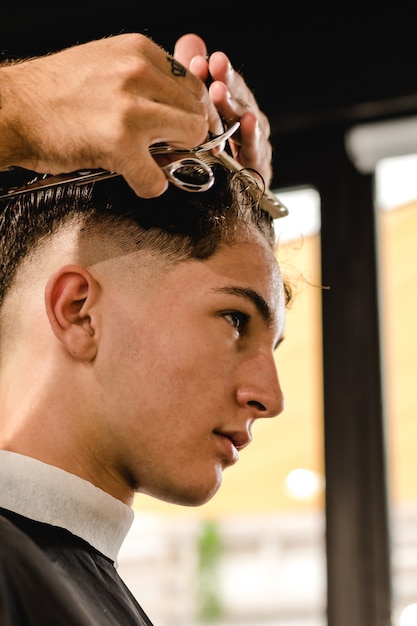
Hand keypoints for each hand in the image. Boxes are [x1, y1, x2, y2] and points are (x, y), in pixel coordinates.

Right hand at [0, 33, 223, 197]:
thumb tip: (178, 107)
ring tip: (145, 159)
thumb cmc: (53, 94)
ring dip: (172, 157)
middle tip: (164, 148)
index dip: (192, 113)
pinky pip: (157, 179)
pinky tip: (131, 176)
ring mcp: (131, 107)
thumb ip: (145, 80)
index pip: (194, 86)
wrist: (12, 109)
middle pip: (197, 112)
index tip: (184, 130)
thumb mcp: (105, 66)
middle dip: (185, 137)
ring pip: (191, 138)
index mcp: (138, 51)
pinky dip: (149, 185)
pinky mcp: (119, 143)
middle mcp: (139, 72)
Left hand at [174, 34, 272, 188]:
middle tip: (213, 65)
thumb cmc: (206, 161)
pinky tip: (247, 121)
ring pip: (248, 120)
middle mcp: (245, 125)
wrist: (219, 208)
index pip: (224, 85)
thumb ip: (192, 81)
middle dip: (226, 81)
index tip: (200, 60)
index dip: (214, 72)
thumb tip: (191, 42)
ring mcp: (255, 145)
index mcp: (229, 111)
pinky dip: (252, 135)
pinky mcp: (260, 169)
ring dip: (235, 104)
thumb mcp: (191, 117)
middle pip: (238, 98)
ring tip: (220, 91)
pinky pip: (256, 150)